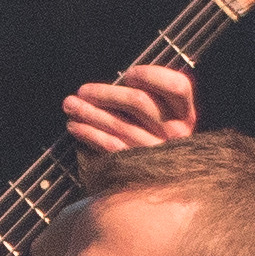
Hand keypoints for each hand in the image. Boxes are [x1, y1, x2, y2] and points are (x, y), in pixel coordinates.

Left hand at [63, 65, 196, 152]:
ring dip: (89, 112)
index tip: (129, 74)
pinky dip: (88, 133)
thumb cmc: (152, 134)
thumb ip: (147, 95)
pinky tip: (74, 126)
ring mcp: (156, 149)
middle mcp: (175, 131)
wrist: (157, 181)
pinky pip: (109, 145)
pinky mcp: (136, 164)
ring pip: (119, 124)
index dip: (152, 76)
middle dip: (106, 93)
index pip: (178, 86)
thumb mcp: (161, 114)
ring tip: (70, 105)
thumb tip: (118, 81)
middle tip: (82, 90)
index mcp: (184, 113)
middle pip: (139, 102)